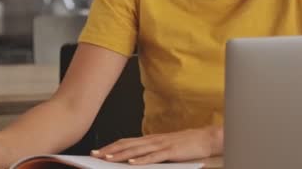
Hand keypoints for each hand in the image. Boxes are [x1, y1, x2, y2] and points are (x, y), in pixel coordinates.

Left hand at [90, 126, 222, 164]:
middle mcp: (153, 140)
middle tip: (95, 155)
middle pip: (128, 144)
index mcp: (151, 139)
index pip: (126, 141)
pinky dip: (142, 160)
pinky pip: (154, 156)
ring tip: (108, 159)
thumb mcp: (165, 147)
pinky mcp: (171, 151)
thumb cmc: (186, 144)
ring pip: (137, 150)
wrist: (205, 139)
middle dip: (110, 150)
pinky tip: (132, 163)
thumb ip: (151, 151)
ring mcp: (161, 145)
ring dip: (121, 155)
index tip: (98, 151)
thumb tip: (134, 158)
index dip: (111, 146)